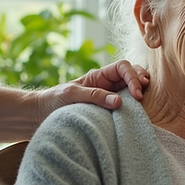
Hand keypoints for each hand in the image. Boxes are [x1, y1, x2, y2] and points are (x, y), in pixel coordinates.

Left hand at [34, 60, 150, 115]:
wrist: (40, 116)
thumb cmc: (54, 101)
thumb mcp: (72, 95)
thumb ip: (95, 96)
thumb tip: (119, 102)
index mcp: (99, 76)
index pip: (122, 67)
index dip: (132, 76)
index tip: (136, 93)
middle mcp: (107, 85)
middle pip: (131, 74)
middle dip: (140, 80)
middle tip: (143, 93)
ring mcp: (109, 97)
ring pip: (131, 89)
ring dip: (140, 91)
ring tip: (145, 100)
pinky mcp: (108, 112)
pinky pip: (125, 106)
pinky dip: (135, 106)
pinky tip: (138, 112)